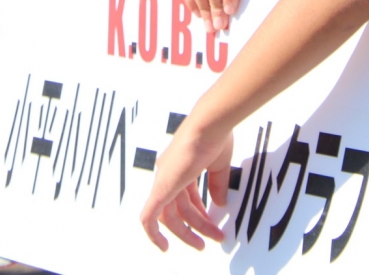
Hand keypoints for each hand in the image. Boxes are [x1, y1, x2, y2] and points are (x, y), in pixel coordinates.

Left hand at [140, 116, 231, 250]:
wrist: (210, 123)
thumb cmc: (215, 134)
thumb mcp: (219, 165)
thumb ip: (217, 185)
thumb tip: (219, 203)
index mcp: (180, 165)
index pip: (184, 195)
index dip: (197, 212)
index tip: (209, 223)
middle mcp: (168, 172)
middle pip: (178, 207)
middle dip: (194, 226)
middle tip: (208, 239)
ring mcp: (164, 179)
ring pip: (169, 216)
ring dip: (186, 232)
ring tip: (203, 243)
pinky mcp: (162, 187)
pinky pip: (149, 216)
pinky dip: (153, 233)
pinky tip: (162, 244)